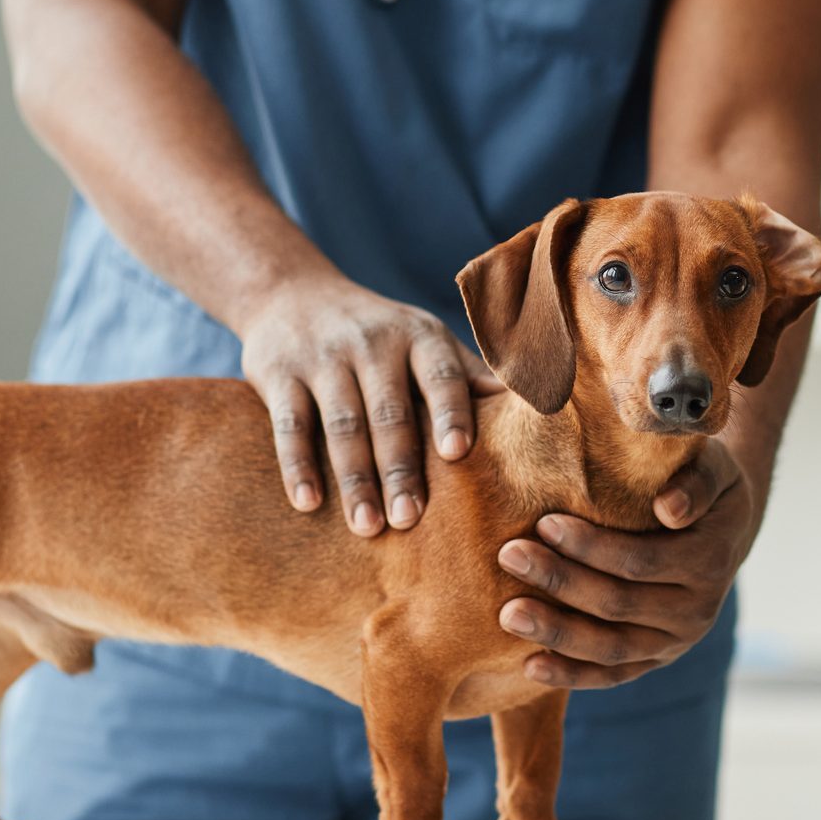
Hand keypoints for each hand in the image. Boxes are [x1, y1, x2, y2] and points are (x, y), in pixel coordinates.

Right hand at [240, 276, 501, 536]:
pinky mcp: (278, 373)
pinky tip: (308, 504)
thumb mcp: (425, 340)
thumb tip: (542, 410)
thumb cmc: (379, 333)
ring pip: (341, 425)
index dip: (450, 413)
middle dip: (400, 467)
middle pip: (389, 412)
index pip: (440, 375)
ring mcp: (322, 358)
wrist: (291, 291)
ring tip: (367, 527)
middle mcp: (372, 343)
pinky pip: (289, 426)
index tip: (459, 454)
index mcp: (419, 337)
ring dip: (355, 478)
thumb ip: (470, 376)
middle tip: (410, 520)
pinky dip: (297, 466)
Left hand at [495, 440, 757, 687]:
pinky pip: (611, 675)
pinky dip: (571, 674)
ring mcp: (675, 642)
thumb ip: (697, 479)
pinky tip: (529, 666)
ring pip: (611, 648)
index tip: (545, 523)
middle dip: (561, 581)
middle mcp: (697, 611)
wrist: (722, 527)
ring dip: (556, 633)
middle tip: (509, 555)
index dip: (592, 546)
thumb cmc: (700, 482)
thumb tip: (670, 508)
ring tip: (507, 615)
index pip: (642, 560)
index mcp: (710, 560)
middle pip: (619, 604)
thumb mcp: (712, 467)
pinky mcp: (655, 659)